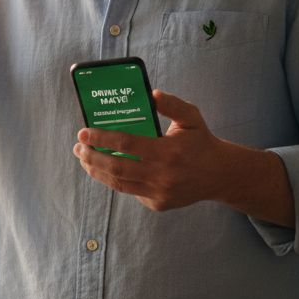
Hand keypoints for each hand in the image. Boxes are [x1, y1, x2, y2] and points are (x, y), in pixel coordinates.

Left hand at [73, 90, 296, 223]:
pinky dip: (116, 180)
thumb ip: (171, 104)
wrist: (219, 175)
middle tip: (78, 147)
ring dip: (96, 171)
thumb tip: (151, 94)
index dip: (101, 139)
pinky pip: (130, 191)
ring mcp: (159, 192)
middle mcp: (162, 174)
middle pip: (115, 167)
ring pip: (118, 183)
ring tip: (84, 159)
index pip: (126, 144)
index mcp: (168, 151)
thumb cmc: (200, 141)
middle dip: (91, 157)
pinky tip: (107, 169)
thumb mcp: (191, 117)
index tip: (83, 133)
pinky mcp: (157, 204)